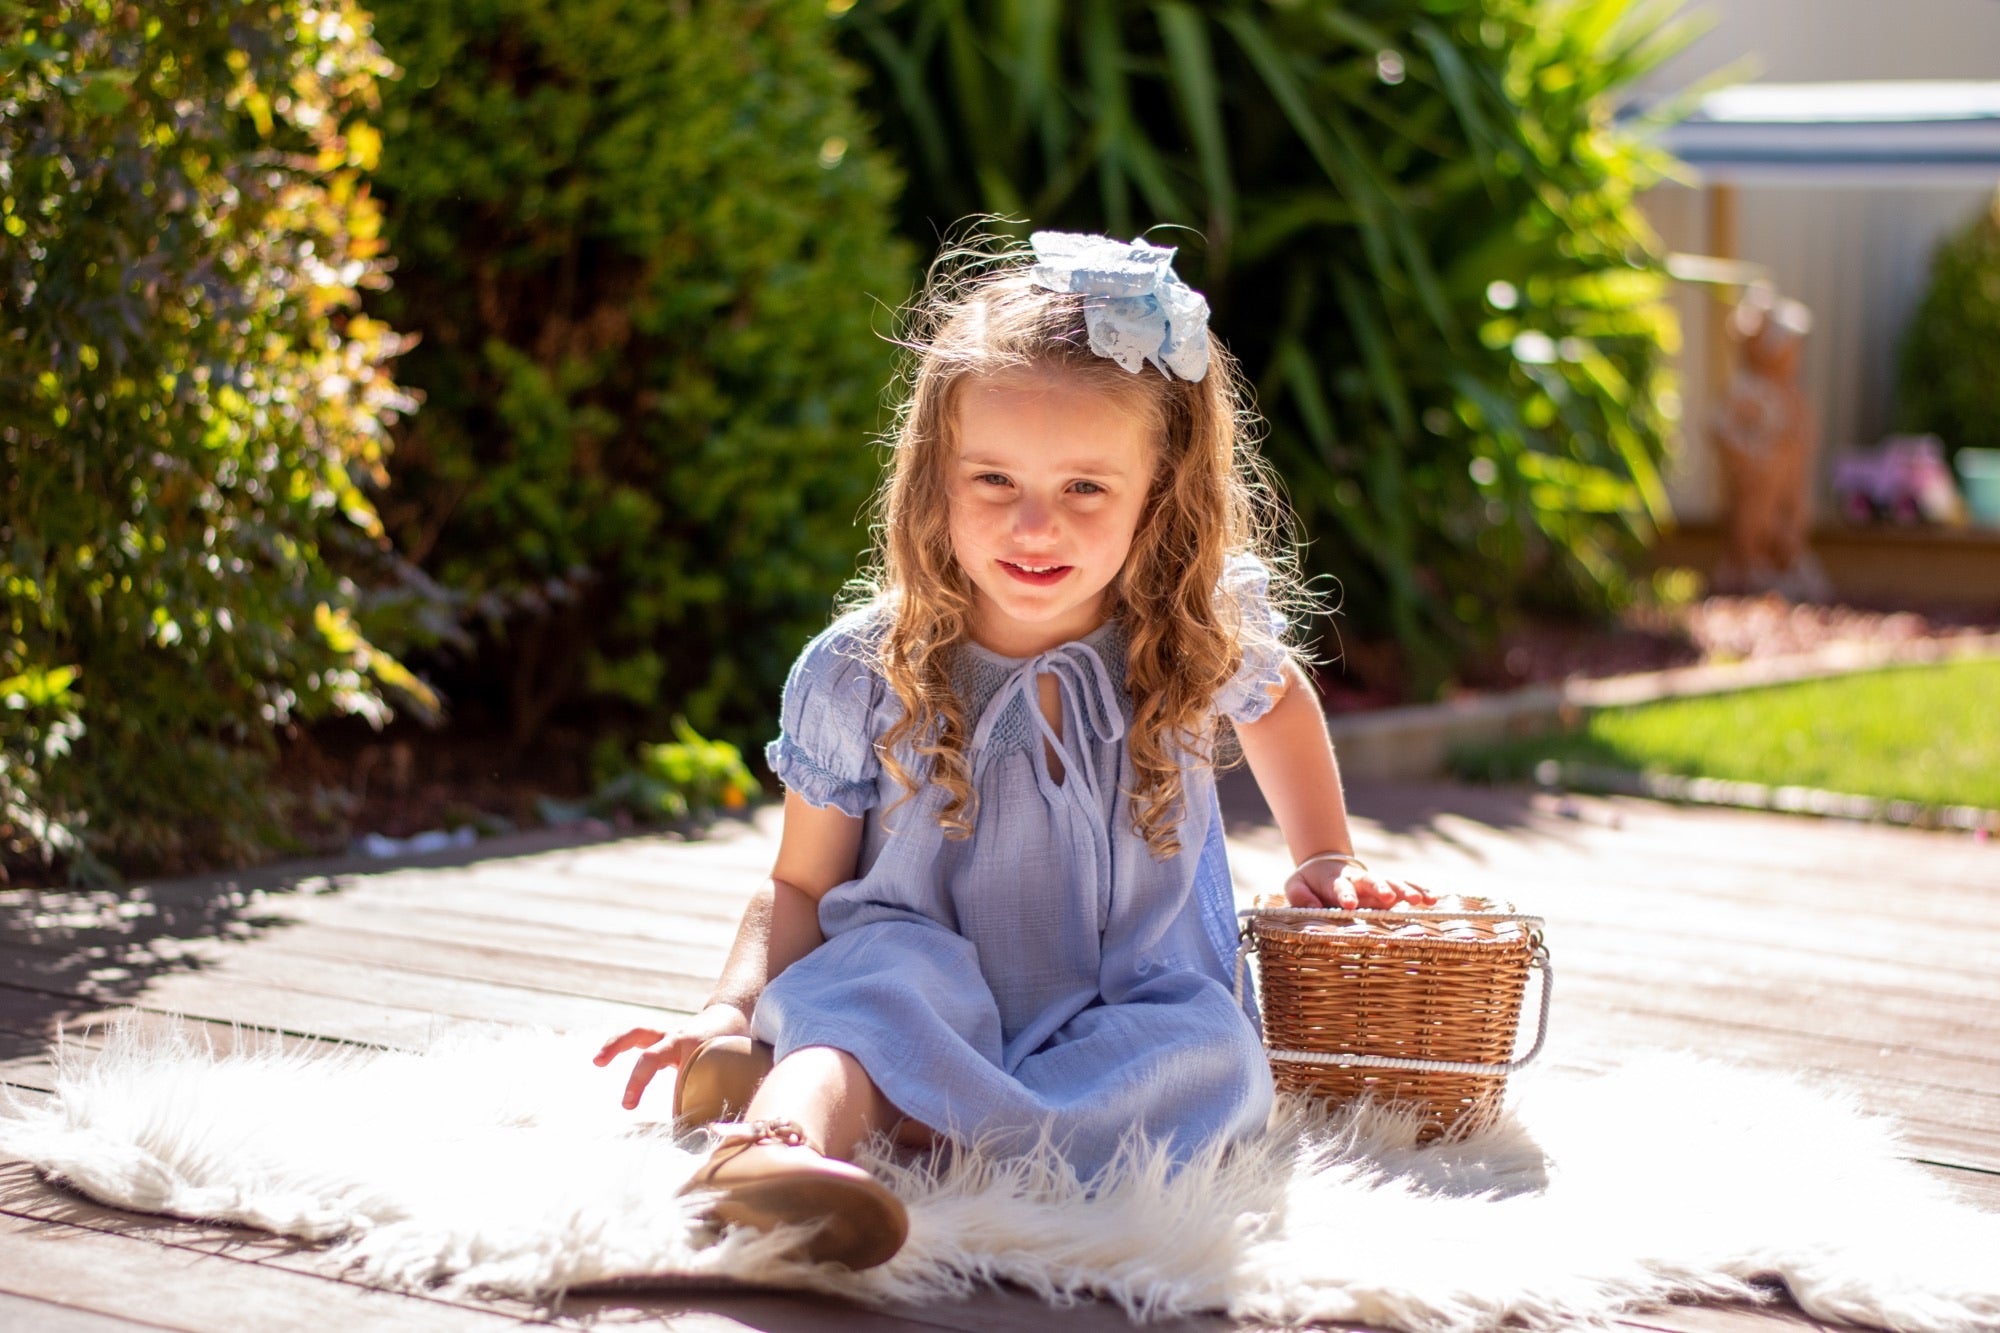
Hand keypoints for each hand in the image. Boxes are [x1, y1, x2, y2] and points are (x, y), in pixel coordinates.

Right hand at [593, 1001, 750, 1110]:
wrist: (730, 1016)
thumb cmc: (733, 1045)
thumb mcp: (736, 1067)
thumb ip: (725, 1092)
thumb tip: (717, 1128)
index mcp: (698, 1047)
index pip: (683, 1077)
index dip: (677, 1100)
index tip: (675, 1122)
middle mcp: (680, 1038)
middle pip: (653, 1055)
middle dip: (639, 1080)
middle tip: (626, 1105)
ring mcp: (668, 1035)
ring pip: (638, 1033)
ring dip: (615, 1045)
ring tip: (597, 1061)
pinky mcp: (660, 1036)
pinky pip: (636, 1037)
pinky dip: (618, 1044)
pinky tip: (602, 1058)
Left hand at [1284, 857, 1436, 909]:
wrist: (1324, 867)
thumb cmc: (1309, 884)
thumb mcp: (1295, 887)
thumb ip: (1299, 895)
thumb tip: (1311, 906)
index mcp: (1335, 881)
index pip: (1340, 887)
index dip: (1345, 894)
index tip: (1349, 904)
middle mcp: (1359, 881)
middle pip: (1371, 881)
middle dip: (1380, 888)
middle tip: (1389, 897)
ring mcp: (1375, 885)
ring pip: (1393, 884)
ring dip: (1406, 891)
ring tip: (1420, 900)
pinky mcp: (1388, 890)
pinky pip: (1406, 889)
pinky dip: (1419, 892)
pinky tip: (1433, 900)